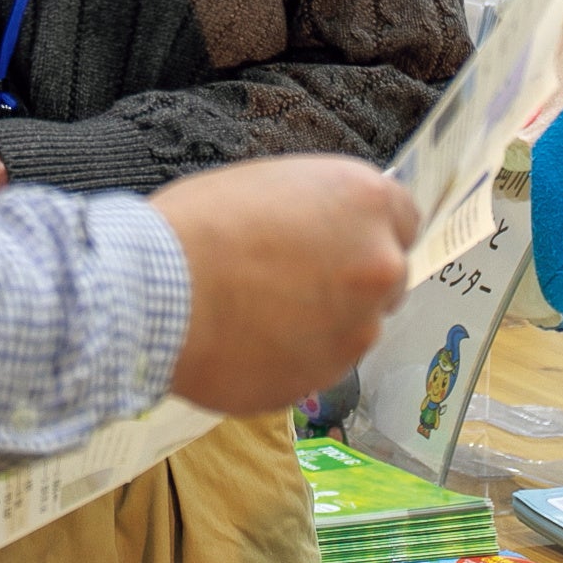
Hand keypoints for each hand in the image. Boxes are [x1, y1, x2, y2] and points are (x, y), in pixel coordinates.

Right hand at [148, 154, 415, 413]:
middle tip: (296, 280)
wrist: (157, 293)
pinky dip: (297, 357)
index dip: (370, 229)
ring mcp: (358, 329)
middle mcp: (378, 264)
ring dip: (325, 323)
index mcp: (366, 201)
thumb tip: (326, 230)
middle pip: (388, 276)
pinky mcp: (328, 378)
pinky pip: (321, 365)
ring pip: (357, 327)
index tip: (342, 239)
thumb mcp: (269, 184)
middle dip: (354, 279)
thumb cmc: (199, 224)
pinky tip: (251, 342)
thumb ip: (319, 209)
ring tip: (261, 314)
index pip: (405, 218)